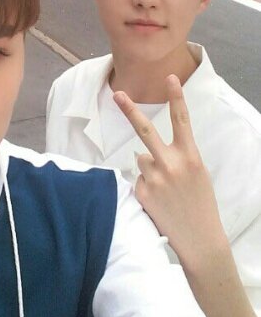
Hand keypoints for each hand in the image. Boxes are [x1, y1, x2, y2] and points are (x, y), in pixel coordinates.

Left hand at [113, 75, 225, 269]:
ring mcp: (154, 179)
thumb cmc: (200, 203)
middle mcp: (171, 164)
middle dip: (130, 111)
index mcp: (190, 157)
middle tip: (117, 94)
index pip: (182, 121)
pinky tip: (159, 200)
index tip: (170, 77)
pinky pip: (138, 179)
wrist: (200, 239)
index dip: (176, 98)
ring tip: (166, 190)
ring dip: (149, 169)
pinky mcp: (141, 193)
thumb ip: (175, 157)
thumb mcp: (197, 173)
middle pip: (145, 132)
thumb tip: (144, 152)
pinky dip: (145, 186)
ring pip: (142, 160)